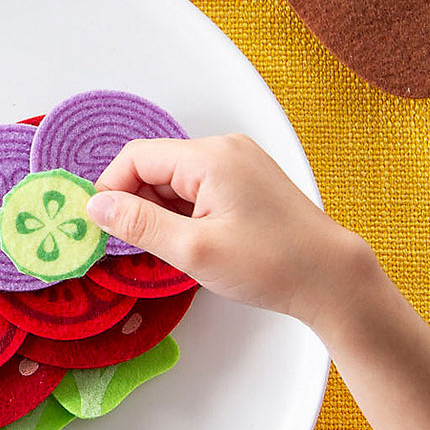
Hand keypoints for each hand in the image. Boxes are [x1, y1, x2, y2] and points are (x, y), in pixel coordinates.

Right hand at [87, 133, 429, 429]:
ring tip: (167, 249)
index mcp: (210, 157)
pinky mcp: (247, 181)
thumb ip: (139, 224)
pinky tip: (189, 242)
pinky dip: (182, 212)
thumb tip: (95, 206)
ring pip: (174, 179)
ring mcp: (239, 163)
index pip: (136, 157)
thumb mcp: (193, 250)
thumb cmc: (272, 265)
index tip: (101, 226)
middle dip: (135, 203)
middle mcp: (224, 149)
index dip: (111, 189)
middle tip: (132, 246)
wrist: (334, 280)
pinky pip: (197, 187)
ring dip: (159, 211)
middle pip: (154, 166)